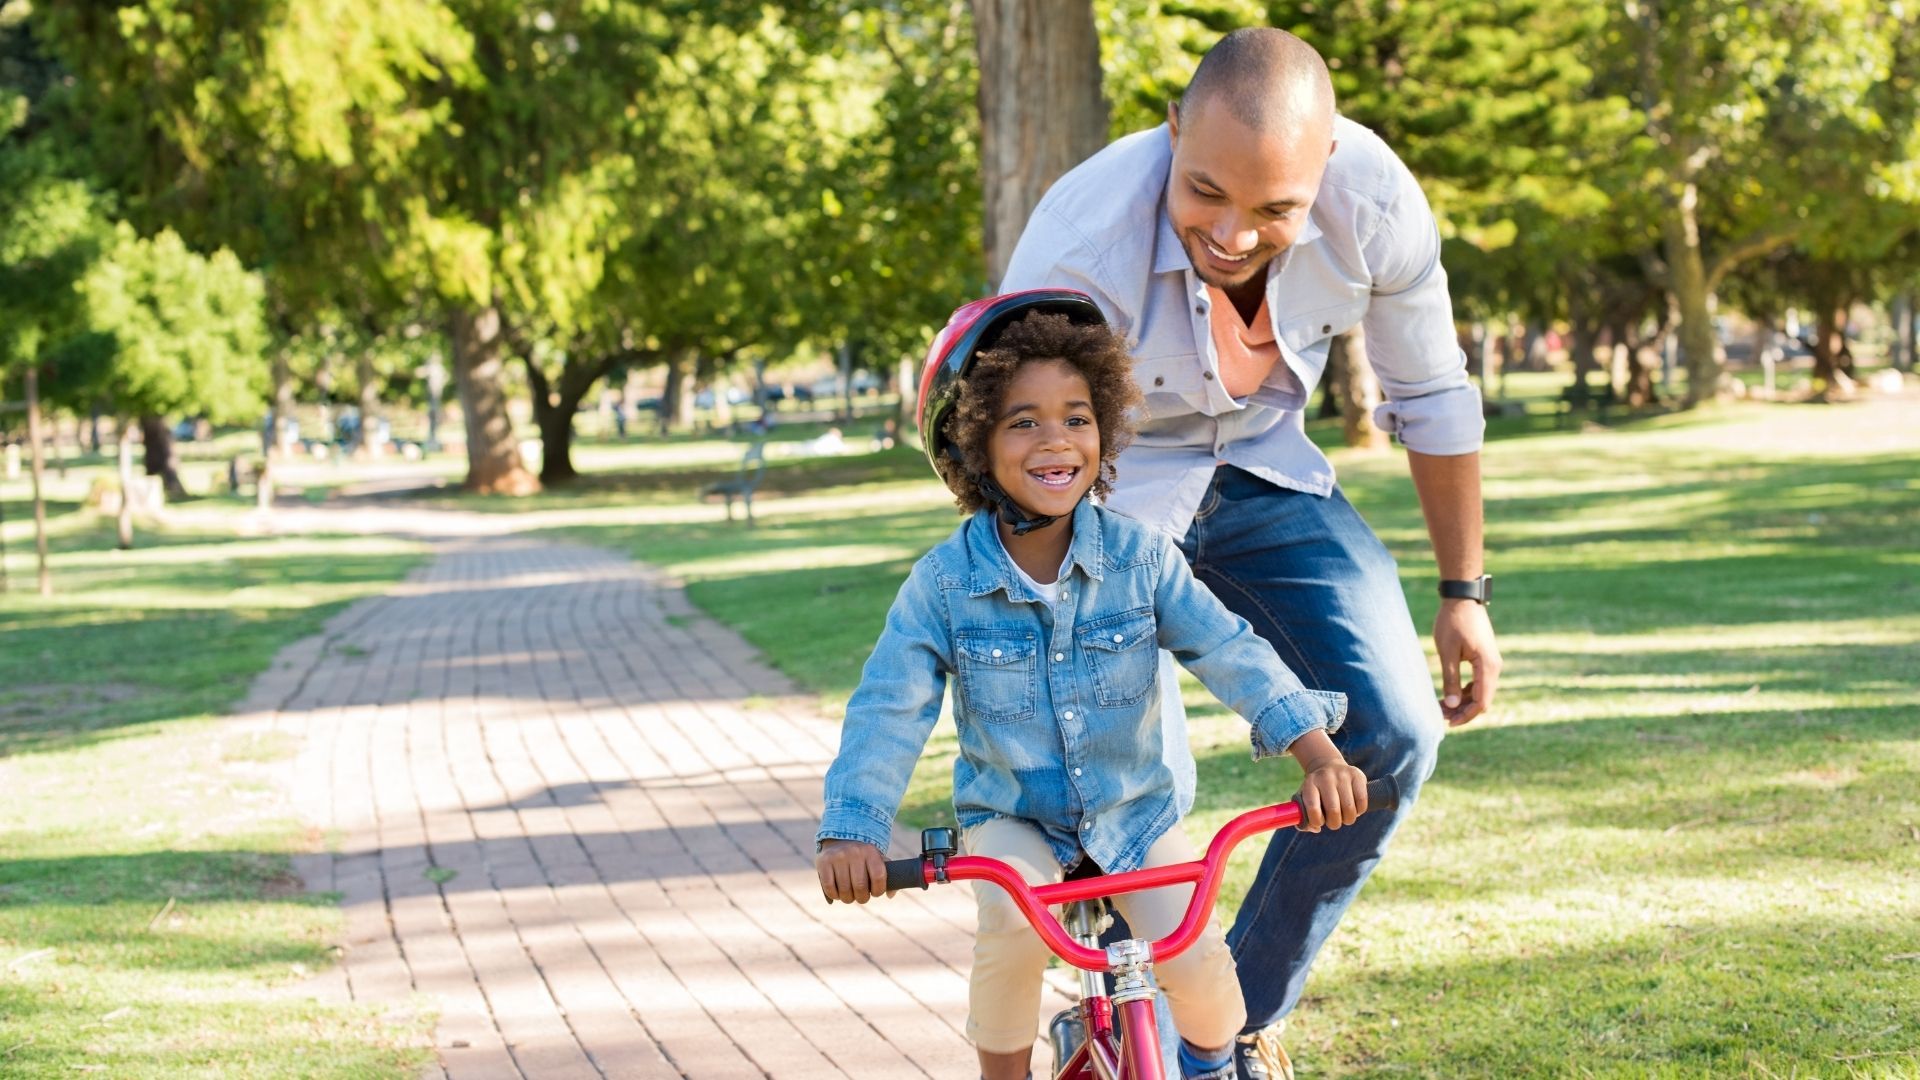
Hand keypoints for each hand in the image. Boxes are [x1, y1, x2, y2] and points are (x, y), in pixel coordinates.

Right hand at [816, 839, 889, 903]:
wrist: (839, 839)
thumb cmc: (862, 856)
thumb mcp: (876, 860)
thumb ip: (887, 876)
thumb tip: (890, 895)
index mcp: (870, 851)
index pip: (879, 877)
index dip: (878, 890)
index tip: (875, 893)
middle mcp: (854, 852)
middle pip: (860, 887)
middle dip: (862, 898)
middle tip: (861, 897)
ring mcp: (838, 857)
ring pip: (844, 890)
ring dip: (847, 899)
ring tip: (849, 896)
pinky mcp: (823, 862)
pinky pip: (829, 888)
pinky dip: (834, 895)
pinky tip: (837, 893)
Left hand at [1295, 757, 1366, 832]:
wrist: (1328, 766)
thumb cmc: (1316, 791)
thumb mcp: (1305, 800)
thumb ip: (1304, 818)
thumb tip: (1316, 828)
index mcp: (1309, 784)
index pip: (1313, 808)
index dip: (1317, 821)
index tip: (1319, 822)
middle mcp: (1325, 777)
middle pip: (1333, 810)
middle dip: (1334, 823)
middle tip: (1334, 822)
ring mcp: (1342, 775)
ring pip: (1349, 808)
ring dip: (1348, 819)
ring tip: (1345, 816)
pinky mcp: (1357, 775)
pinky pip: (1362, 801)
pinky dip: (1359, 811)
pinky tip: (1354, 809)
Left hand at [1434, 599, 1500, 725]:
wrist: (1463, 598)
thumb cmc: (1453, 622)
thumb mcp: (1447, 652)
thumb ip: (1450, 679)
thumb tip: (1452, 705)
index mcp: (1488, 667)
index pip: (1481, 702)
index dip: (1466, 716)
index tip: (1448, 722)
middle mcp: (1494, 667)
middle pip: (1482, 700)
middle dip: (1462, 712)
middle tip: (1440, 717)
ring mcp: (1490, 663)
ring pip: (1479, 692)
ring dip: (1462, 703)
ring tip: (1441, 708)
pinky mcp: (1484, 660)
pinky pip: (1477, 682)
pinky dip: (1464, 692)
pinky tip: (1447, 696)